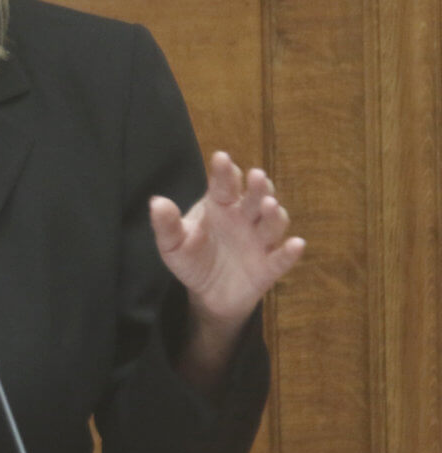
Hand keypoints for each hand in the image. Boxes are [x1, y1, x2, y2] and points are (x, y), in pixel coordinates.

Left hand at [149, 151, 304, 329]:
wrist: (207, 294)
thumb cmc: (192, 259)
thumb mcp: (172, 244)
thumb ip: (166, 225)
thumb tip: (156, 202)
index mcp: (220, 206)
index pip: (224, 185)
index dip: (224, 172)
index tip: (221, 158)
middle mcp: (244, 218)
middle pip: (254, 198)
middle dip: (256, 187)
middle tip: (256, 176)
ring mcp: (259, 241)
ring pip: (271, 224)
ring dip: (273, 214)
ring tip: (269, 205)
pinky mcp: (268, 267)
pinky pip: (282, 259)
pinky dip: (290, 252)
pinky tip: (297, 244)